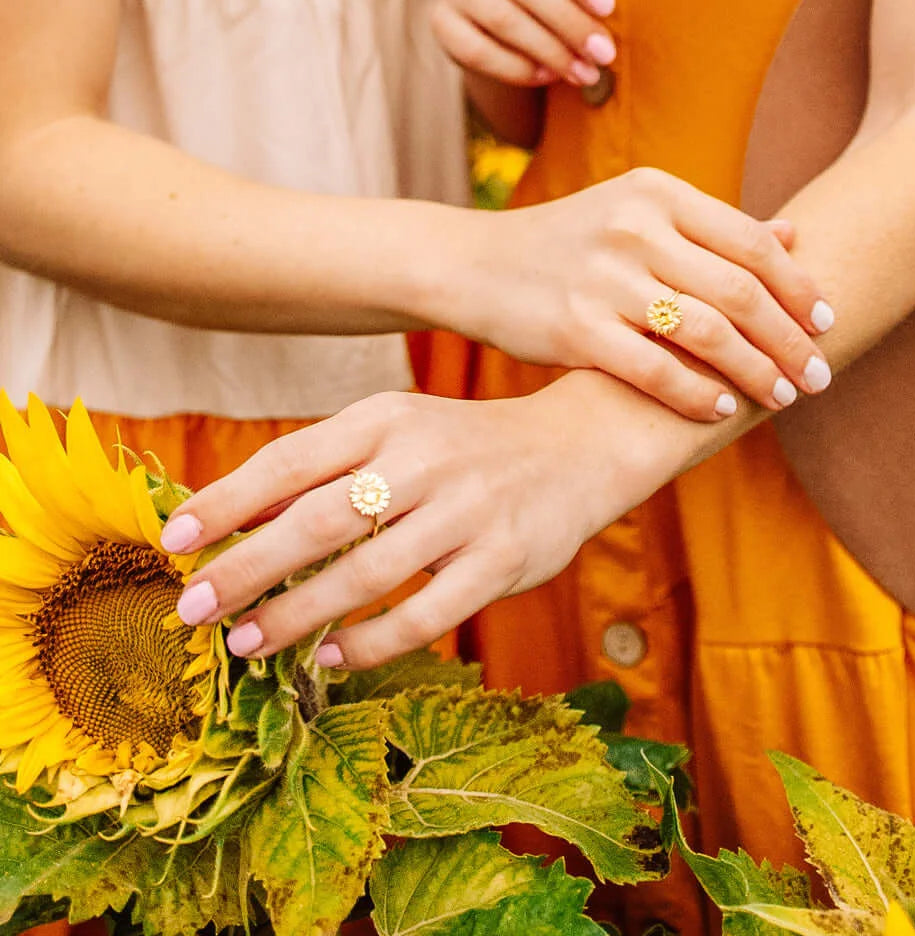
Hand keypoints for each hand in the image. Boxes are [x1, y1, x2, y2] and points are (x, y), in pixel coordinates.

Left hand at [163, 390, 623, 668]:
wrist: (577, 447)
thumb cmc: (467, 446)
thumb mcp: (399, 432)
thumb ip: (326, 467)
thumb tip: (234, 515)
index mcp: (387, 420)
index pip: (290, 460)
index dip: (226, 501)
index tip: (174, 539)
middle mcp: (424, 460)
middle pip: (316, 522)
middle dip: (245, 570)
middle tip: (192, 608)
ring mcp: (467, 512)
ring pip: (365, 574)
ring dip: (296, 615)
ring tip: (246, 643)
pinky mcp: (502, 561)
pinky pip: (424, 614)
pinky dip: (370, 642)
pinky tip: (331, 657)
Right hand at [433, 0, 618, 87]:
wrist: (498, 24)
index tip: (607, 8)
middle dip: (571, 23)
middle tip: (603, 54)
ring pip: (504, 20)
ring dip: (551, 52)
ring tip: (583, 73)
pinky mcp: (441, 23)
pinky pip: (479, 51)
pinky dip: (517, 69)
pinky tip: (546, 77)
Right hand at [450, 167, 834, 419]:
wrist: (474, 264)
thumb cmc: (567, 243)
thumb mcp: (636, 213)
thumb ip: (711, 227)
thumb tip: (791, 232)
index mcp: (657, 192)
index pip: (753, 243)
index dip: (800, 288)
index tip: (828, 323)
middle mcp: (634, 228)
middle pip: (740, 291)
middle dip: (790, 340)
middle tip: (820, 374)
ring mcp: (603, 278)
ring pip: (706, 332)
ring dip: (755, 372)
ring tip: (784, 397)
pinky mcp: (575, 327)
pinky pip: (655, 370)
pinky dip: (697, 394)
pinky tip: (722, 410)